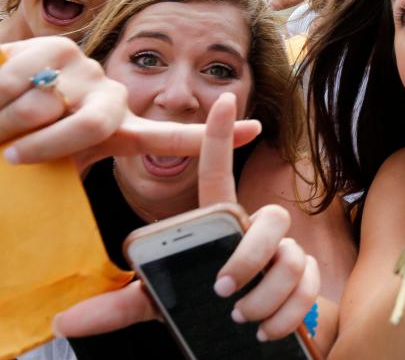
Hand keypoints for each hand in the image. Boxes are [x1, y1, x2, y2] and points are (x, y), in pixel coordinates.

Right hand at [0, 37, 261, 167]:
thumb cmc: (11, 147)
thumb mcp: (45, 172)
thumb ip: (70, 188)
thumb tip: (85, 283)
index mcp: (117, 132)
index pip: (173, 135)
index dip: (217, 136)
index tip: (257, 129)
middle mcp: (113, 97)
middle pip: (94, 123)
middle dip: (47, 143)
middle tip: (15, 155)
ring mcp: (90, 71)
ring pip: (52, 103)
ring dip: (12, 120)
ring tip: (2, 123)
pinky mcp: (58, 48)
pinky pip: (27, 78)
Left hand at [53, 94, 320, 341]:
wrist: (252, 335)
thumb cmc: (205, 308)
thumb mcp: (162, 305)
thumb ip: (121, 307)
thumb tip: (66, 321)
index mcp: (219, 224)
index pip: (217, 174)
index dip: (219, 136)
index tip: (222, 99)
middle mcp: (257, 231)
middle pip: (271, 220)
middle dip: (249, 255)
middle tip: (223, 289)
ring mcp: (287, 252)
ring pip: (291, 258)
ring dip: (265, 295)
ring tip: (241, 319)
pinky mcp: (309, 279)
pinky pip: (308, 286)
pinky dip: (286, 313)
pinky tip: (265, 330)